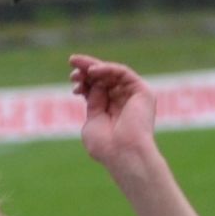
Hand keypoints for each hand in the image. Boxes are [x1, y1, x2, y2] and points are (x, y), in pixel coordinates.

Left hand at [70, 55, 160, 175]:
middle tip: (72, 61)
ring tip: (78, 67)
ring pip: (113, 74)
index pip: (98, 90)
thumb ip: (93, 102)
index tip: (72, 80)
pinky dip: (107, 69)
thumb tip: (93, 84)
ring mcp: (134, 97)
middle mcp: (124, 102)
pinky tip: (93, 70)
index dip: (85, 82)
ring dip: (94, 67)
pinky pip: (123, 73)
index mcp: (112, 111)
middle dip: (87, 70)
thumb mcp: (93, 120)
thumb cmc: (105, 145)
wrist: (122, 153)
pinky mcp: (142, 92)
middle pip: (104, 79)